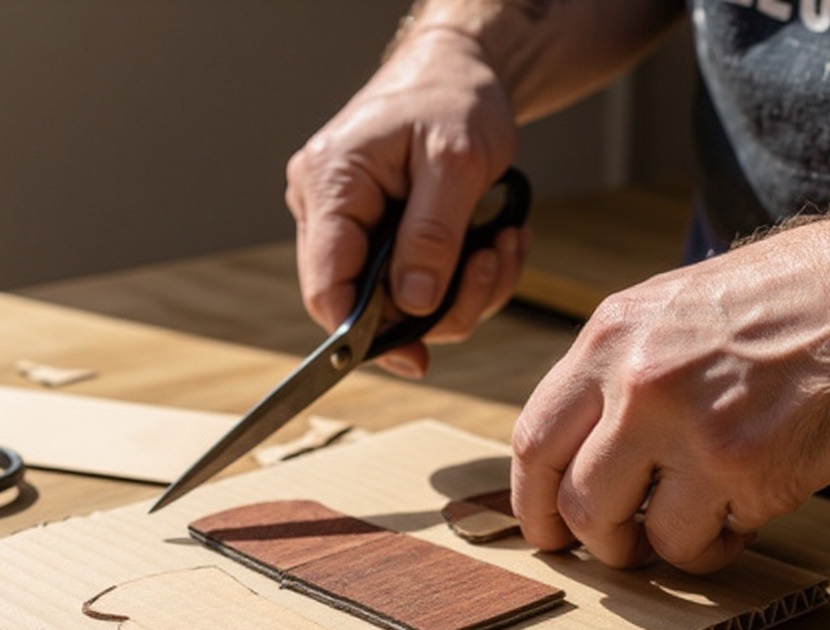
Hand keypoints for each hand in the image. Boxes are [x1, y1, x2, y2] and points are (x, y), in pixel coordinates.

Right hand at [285, 27, 525, 377]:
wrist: (461, 70)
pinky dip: (464, 278)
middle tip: (492, 265)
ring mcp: (351, 226)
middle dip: (440, 305)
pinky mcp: (378, 237)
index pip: (326, 286)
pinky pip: (416, 284)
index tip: (413, 358)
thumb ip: (432, 236)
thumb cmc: (455, 97)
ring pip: (399, 303)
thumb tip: (414, 304)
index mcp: (330, 184)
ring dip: (464, 290)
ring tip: (503, 244)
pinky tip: (495, 241)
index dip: (362, 334)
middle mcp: (327, 209)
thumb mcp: (456, 161)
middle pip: (366, 304)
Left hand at [511, 211, 829, 572]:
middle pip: (574, 501)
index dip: (531, 501)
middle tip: (615, 548)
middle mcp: (638, 382)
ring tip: (688, 528)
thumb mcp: (663, 314)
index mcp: (608, 339)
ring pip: (635, 535)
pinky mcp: (747, 467)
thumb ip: (609, 377)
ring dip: (657, 550)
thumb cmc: (775, 304)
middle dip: (591, 541)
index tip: (545, 530)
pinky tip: (739, 512)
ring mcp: (691, 426)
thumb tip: (570, 456)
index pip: (533, 440)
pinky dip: (715, 543)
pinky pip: (702, 541)